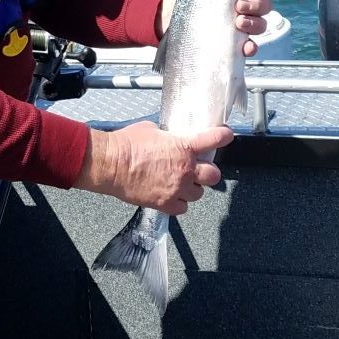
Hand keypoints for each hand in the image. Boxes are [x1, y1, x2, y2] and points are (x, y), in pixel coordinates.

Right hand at [76, 121, 234, 214]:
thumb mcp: (152, 130)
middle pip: (214, 175)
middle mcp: (186, 169)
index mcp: (184, 146)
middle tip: (200, 170)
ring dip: (192, 189)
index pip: (214, 139)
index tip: (227, 135)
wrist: (112, 164)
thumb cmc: (127, 144)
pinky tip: (170, 197)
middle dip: (209, 173)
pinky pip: (182, 208)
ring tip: (180, 185)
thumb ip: (167, 136)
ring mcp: (177, 188)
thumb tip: (168, 139)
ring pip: (198, 194)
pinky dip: (179, 204)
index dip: (223, 136)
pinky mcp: (165, 203)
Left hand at [158, 0, 272, 55]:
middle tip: (239, 4)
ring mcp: (243, 23)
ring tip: (238, 22)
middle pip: (265, 3)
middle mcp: (247, 4)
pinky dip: (251, 47)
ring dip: (254, 23)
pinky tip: (246, 48)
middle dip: (257, 3)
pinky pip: (251, 46)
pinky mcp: (235, 42)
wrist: (176, 16)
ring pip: (261, 23)